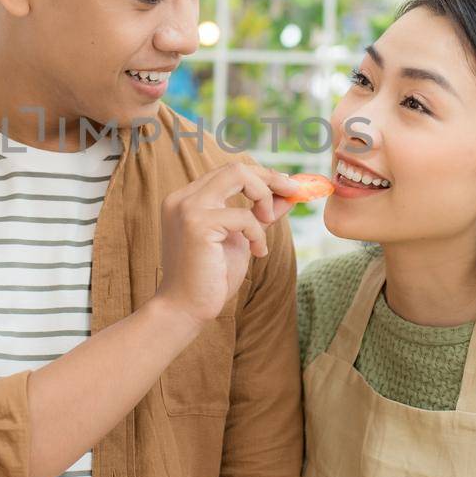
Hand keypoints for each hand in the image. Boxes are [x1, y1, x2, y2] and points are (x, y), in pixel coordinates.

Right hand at [155, 163, 297, 324]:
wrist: (185, 309)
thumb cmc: (211, 277)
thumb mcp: (241, 239)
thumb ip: (260, 215)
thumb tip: (289, 195)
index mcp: (187, 199)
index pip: (229, 172)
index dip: (262, 176)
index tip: (287, 186)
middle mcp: (183, 198)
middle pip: (235, 167)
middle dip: (270, 178)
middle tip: (292, 193)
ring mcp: (187, 208)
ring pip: (238, 176)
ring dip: (264, 197)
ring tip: (267, 224)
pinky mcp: (197, 224)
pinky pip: (243, 215)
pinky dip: (257, 232)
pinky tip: (257, 252)